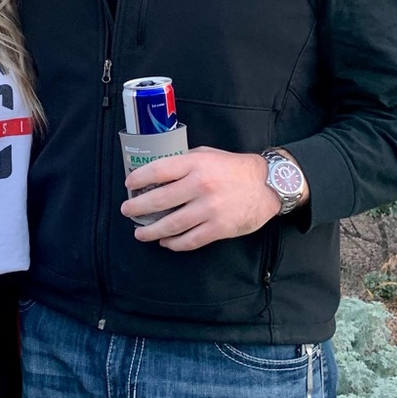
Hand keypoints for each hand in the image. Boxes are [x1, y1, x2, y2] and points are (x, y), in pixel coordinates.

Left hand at [120, 147, 279, 250]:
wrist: (268, 184)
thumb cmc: (235, 168)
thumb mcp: (209, 154)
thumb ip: (185, 161)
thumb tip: (159, 171)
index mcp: (196, 164)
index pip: (158, 170)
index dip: (139, 178)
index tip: (129, 185)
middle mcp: (201, 185)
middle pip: (159, 200)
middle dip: (138, 208)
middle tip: (127, 211)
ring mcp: (209, 209)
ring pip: (171, 224)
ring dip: (151, 231)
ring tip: (140, 233)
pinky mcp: (219, 228)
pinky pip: (189, 240)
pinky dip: (174, 243)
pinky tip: (166, 242)